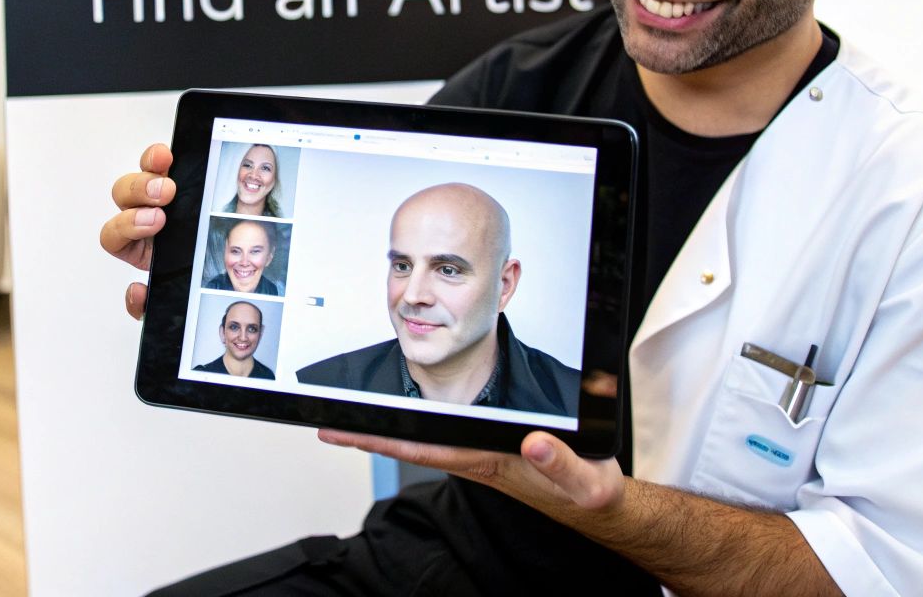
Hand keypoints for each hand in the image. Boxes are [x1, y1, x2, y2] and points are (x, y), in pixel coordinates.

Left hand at [98, 143, 176, 318]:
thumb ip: (147, 306)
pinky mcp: (172, 178)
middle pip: (123, 197)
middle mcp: (141, 219)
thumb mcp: (167, 297)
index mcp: (135, 247)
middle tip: (163, 195)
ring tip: (168, 180)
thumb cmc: (184, 276)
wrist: (211, 270)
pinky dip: (156, 157)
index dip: (128, 226)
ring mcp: (155, 196)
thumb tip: (136, 293)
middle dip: (139, 193)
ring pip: (138, 178)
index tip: (154, 222)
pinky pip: (156, 162)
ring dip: (148, 174)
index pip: (114, 235)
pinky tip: (166, 155)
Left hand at [316, 429, 625, 524]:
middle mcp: (476, 458)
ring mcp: (480, 454)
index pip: (422, 448)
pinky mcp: (490, 450)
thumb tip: (532, 441)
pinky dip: (415, 426)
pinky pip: (442, 435)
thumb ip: (563, 462)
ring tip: (352, 418)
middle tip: (325, 423)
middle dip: (368, 434)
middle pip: (410, 443)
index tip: (339, 431)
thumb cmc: (589, 493)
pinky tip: (402, 419)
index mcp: (489, 461)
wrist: (597, 504)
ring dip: (388, 429)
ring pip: (423, 439)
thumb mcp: (588, 480)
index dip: (379, 439)